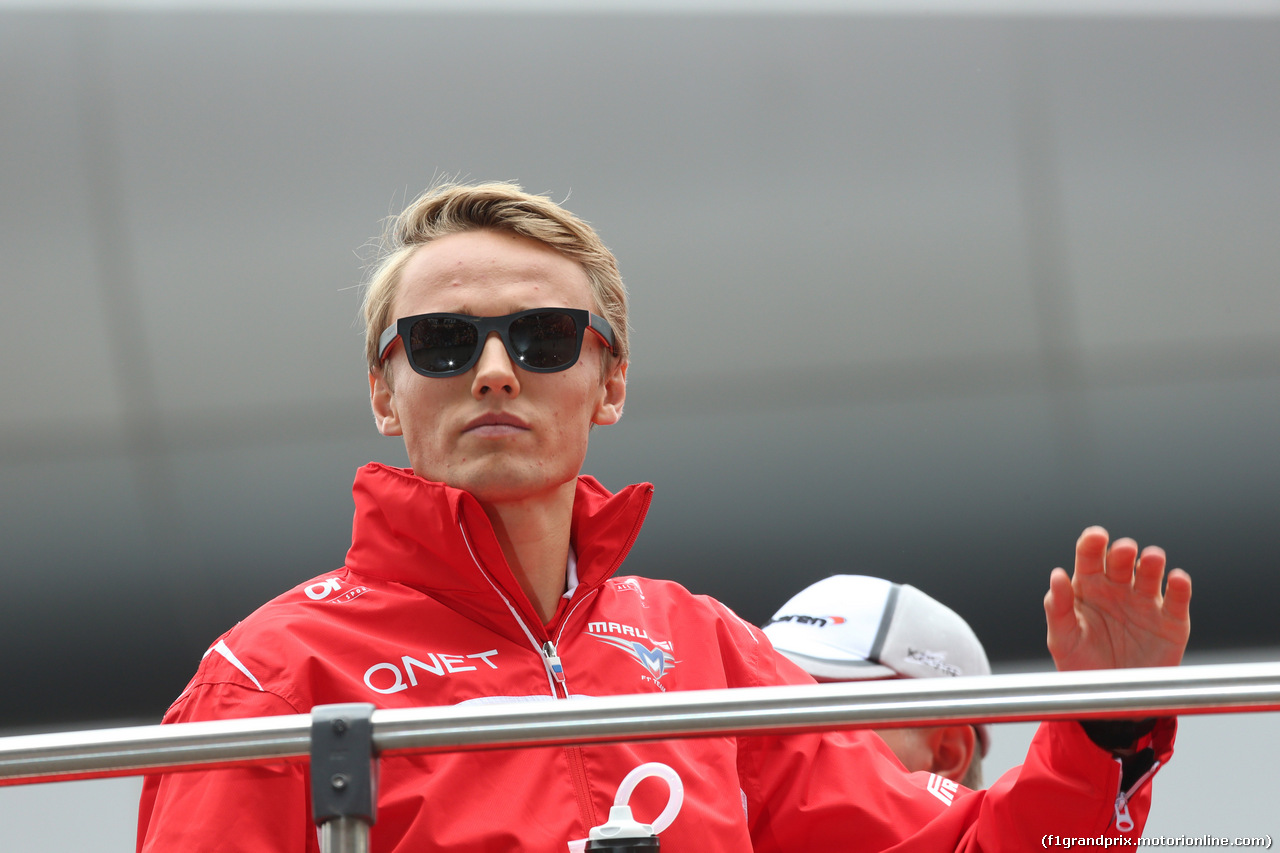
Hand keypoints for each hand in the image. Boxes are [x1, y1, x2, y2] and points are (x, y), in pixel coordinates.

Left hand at [1044, 526, 1191, 670]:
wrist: (1110, 700)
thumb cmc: (1080, 665)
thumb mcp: (1062, 638)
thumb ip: (1058, 607)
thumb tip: (1056, 575)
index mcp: (1088, 587)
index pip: (1091, 556)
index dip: (1093, 542)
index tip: (1096, 536)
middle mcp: (1118, 589)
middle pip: (1122, 560)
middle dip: (1123, 551)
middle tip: (1123, 549)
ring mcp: (1145, 603)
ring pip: (1151, 573)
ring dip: (1152, 562)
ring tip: (1151, 558)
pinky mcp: (1171, 621)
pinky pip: (1177, 599)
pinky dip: (1180, 587)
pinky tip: (1177, 579)